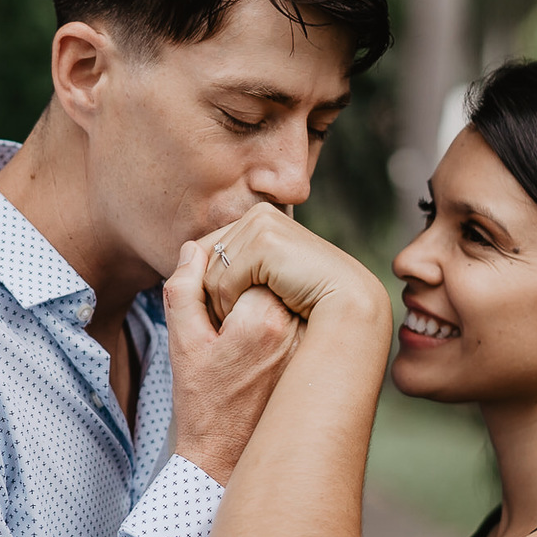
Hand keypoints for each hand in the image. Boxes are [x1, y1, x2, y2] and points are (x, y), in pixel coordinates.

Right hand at [165, 241, 301, 485]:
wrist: (228, 458)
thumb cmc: (202, 404)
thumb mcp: (182, 344)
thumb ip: (183, 288)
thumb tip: (195, 248)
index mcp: (263, 319)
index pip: (245, 261)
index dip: (220, 278)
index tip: (212, 316)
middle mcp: (297, 326)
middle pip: (269, 272)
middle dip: (243, 284)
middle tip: (225, 328)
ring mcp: (312, 340)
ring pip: (284, 289)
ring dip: (261, 297)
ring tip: (242, 342)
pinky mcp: (316, 352)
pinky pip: (296, 313)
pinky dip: (277, 317)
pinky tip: (259, 349)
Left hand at [202, 203, 388, 327]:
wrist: (346, 302)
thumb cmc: (309, 295)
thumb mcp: (269, 274)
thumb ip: (240, 263)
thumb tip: (189, 253)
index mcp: (259, 218)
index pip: (208, 248)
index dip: (208, 283)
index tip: (222, 311)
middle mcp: (259, 215)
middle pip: (205, 260)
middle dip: (213, 295)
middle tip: (231, 321)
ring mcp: (262, 226)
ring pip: (212, 274)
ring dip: (222, 305)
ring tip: (241, 321)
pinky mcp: (265, 243)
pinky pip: (225, 283)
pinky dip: (231, 306)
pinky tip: (250, 316)